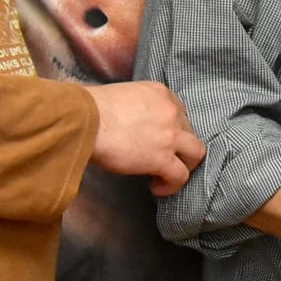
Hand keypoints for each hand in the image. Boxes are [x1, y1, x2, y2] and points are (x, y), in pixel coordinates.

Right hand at [86, 81, 205, 195]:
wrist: (85, 119)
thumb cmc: (91, 108)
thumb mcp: (124, 96)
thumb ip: (138, 107)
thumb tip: (133, 124)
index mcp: (161, 92)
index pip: (180, 113)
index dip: (172, 130)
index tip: (160, 141)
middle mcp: (171, 111)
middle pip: (191, 133)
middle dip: (180, 148)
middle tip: (164, 159)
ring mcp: (169, 134)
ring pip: (196, 154)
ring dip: (184, 166)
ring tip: (166, 175)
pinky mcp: (161, 158)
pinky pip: (180, 176)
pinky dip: (172, 185)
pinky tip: (156, 187)